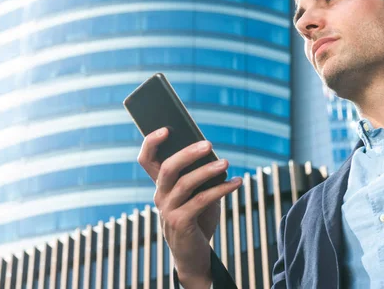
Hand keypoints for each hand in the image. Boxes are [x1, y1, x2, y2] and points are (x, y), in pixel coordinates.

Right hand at [137, 127, 242, 287]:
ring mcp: (168, 210)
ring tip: (226, 163)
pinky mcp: (180, 223)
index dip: (152, 142)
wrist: (193, 255)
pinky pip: (201, 201)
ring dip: (208, 171)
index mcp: (160, 184)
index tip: (168, 128)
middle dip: (188, 153)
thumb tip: (213, 154)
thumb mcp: (197, 193)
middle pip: (168, 168)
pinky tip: (237, 183)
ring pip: (185, 183)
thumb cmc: (197, 218)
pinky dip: (221, 189)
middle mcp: (159, 195)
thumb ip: (200, 175)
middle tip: (208, 144)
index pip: (146, 159)